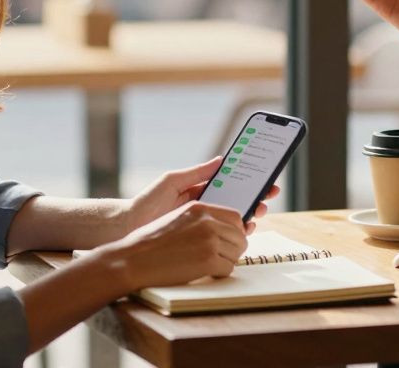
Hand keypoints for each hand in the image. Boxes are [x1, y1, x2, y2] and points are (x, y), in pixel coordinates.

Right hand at [107, 201, 247, 289]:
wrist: (132, 260)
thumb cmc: (150, 242)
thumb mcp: (178, 218)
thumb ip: (201, 219)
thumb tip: (223, 228)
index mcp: (200, 208)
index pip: (235, 217)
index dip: (236, 230)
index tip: (230, 239)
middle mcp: (207, 221)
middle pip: (240, 235)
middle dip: (234, 247)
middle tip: (223, 256)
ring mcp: (209, 241)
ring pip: (237, 252)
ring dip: (228, 260)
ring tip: (212, 264)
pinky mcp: (207, 261)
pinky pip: (229, 268)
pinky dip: (221, 273)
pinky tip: (207, 273)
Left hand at [125, 158, 278, 236]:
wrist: (128, 227)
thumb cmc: (147, 202)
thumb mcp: (172, 180)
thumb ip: (197, 172)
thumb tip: (222, 159)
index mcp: (200, 189)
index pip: (230, 182)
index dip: (249, 178)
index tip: (265, 173)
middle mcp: (205, 206)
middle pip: (238, 199)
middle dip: (256, 195)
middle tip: (269, 192)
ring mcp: (204, 222)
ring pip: (235, 217)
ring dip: (252, 212)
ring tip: (260, 208)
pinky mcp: (201, 239)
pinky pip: (226, 234)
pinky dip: (240, 231)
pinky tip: (248, 227)